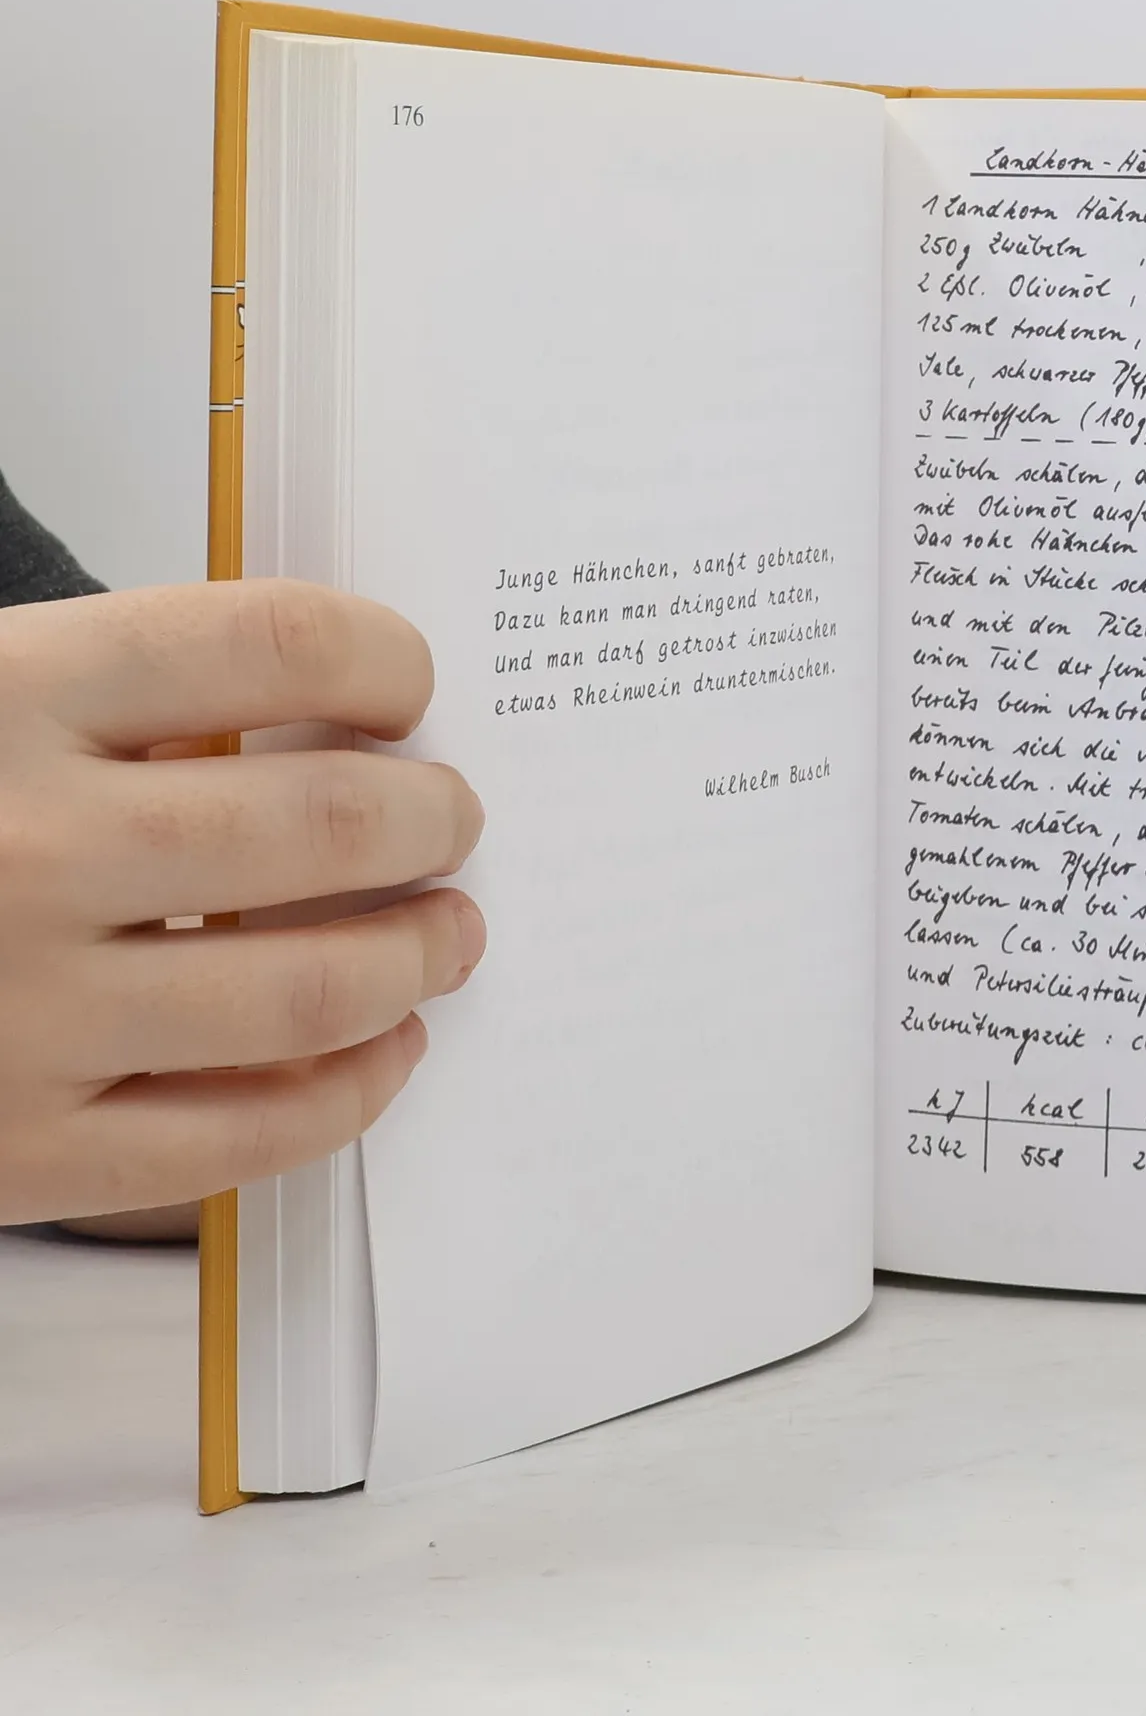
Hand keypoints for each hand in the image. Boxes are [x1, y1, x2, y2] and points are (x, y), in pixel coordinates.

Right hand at [0, 580, 484, 1223]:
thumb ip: (111, 695)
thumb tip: (327, 715)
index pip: (269, 642)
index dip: (380, 658)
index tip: (409, 683)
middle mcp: (19, 846)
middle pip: (324, 820)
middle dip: (431, 817)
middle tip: (458, 818)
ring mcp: (20, 1009)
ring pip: (310, 987)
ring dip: (421, 955)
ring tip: (455, 933)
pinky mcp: (17, 1147)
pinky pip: (237, 1136)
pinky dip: (346, 1092)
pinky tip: (385, 1050)